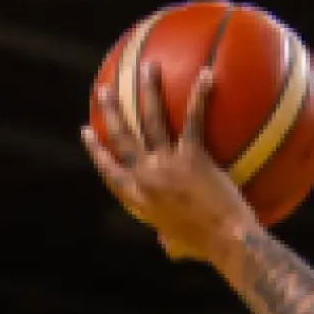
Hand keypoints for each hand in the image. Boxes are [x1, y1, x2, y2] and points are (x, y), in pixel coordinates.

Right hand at [83, 63, 255, 261]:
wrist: (226, 242)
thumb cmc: (208, 247)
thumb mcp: (179, 246)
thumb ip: (169, 240)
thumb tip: (170, 248)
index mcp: (139, 199)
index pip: (109, 170)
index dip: (96, 150)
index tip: (87, 131)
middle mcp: (146, 177)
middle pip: (122, 137)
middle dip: (111, 110)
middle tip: (105, 89)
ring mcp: (167, 165)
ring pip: (151, 119)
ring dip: (147, 89)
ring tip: (148, 65)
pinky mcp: (193, 157)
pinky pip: (194, 120)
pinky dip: (199, 96)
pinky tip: (205, 74)